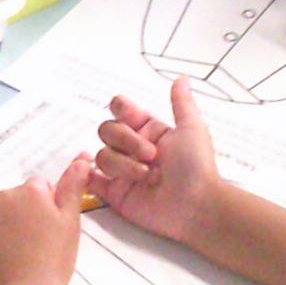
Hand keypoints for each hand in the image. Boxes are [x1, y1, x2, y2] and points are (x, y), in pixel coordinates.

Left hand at [0, 156, 90, 284]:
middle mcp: (4, 194)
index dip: (43, 208)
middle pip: (13, 198)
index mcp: (31, 190)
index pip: (37, 188)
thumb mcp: (71, 221)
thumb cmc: (55, 258)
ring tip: (12, 251)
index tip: (46, 230)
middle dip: (20, 214)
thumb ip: (73, 187)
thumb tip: (82, 158)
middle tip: (30, 243)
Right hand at [90, 80, 222, 244]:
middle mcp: (134, 149)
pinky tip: (95, 174)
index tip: (133, 118)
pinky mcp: (115, 193)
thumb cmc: (198, 169)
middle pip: (107, 130)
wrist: (196, 206)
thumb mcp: (192, 129)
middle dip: (126, 140)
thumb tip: (181, 79)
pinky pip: (90, 180)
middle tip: (151, 155)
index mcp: (149, 131)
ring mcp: (123, 171)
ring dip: (123, 164)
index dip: (121, 111)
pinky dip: (87, 176)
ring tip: (146, 176)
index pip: (121, 111)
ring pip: (102, 155)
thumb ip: (181, 103)